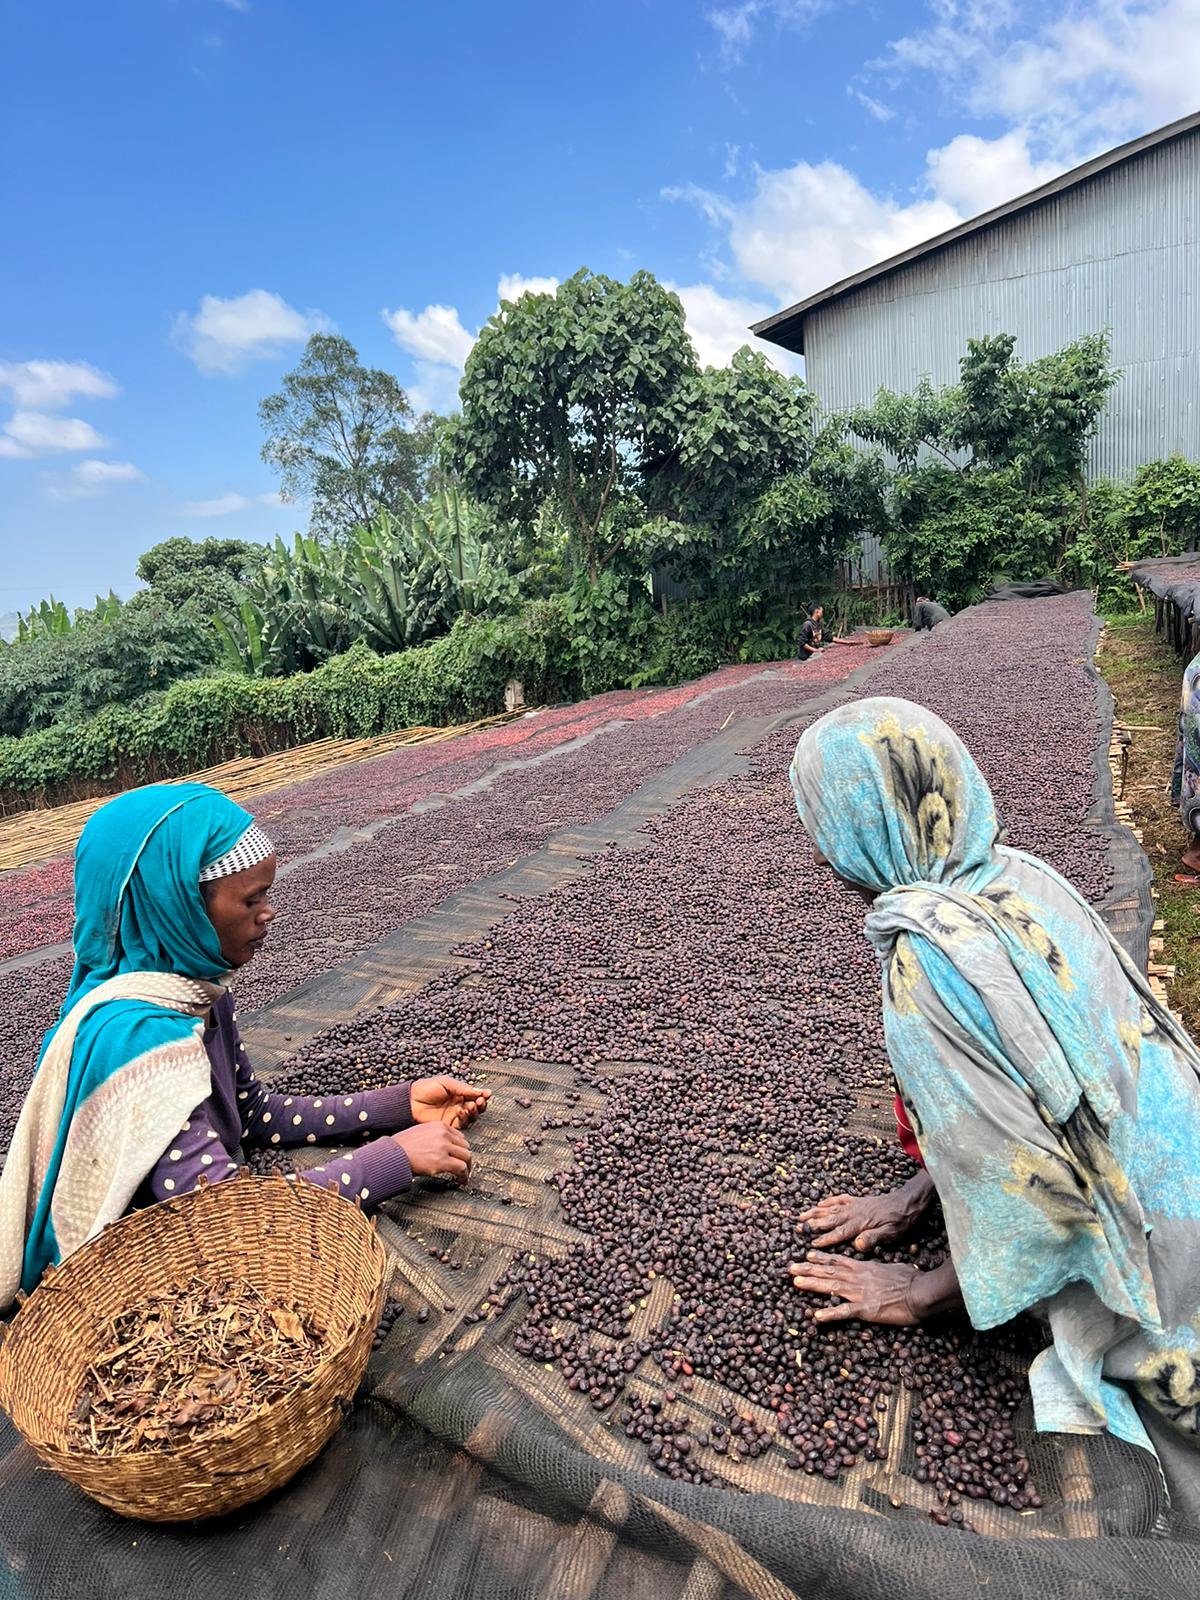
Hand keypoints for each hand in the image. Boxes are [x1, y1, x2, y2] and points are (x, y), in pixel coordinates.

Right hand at [394, 1123, 471, 1182]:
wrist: (393, 1155)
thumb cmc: (401, 1147)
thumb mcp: (420, 1133)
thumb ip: (434, 1137)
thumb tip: (442, 1146)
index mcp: (439, 1126)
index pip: (459, 1136)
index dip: (460, 1148)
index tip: (460, 1155)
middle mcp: (443, 1134)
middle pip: (465, 1146)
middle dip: (464, 1157)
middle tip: (463, 1166)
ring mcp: (443, 1146)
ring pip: (466, 1157)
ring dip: (467, 1167)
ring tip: (464, 1175)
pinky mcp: (441, 1161)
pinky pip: (461, 1168)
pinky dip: (464, 1176)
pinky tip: (461, 1181)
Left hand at [410, 1076, 490, 1129]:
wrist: (411, 1102)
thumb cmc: (426, 1089)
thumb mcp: (446, 1082)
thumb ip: (463, 1088)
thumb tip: (480, 1091)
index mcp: (458, 1094)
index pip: (475, 1096)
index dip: (482, 1096)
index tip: (486, 1094)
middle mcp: (458, 1105)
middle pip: (476, 1108)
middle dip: (480, 1105)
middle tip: (479, 1101)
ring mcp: (454, 1116)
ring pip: (471, 1117)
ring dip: (473, 1112)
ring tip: (469, 1106)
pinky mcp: (449, 1126)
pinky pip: (462, 1125)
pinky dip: (464, 1119)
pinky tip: (460, 1111)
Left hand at [788, 1252, 921, 1325]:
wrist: (921, 1293)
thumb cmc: (911, 1280)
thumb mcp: (892, 1268)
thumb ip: (879, 1268)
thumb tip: (876, 1268)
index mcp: (865, 1268)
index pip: (839, 1260)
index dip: (821, 1258)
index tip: (807, 1254)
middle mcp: (858, 1278)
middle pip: (829, 1271)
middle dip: (809, 1269)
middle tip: (790, 1268)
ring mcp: (860, 1293)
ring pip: (831, 1287)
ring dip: (812, 1285)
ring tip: (796, 1283)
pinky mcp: (866, 1309)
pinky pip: (845, 1312)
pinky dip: (830, 1314)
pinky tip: (816, 1316)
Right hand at [796, 1186, 923, 1250]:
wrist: (908, 1201)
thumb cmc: (901, 1221)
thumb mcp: (891, 1233)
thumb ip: (873, 1238)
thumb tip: (856, 1244)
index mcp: (861, 1223)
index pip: (839, 1232)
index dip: (825, 1238)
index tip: (811, 1243)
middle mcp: (854, 1212)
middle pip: (829, 1218)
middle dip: (813, 1223)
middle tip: (797, 1227)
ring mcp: (855, 1205)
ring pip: (831, 1208)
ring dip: (815, 1212)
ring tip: (801, 1215)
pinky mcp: (858, 1200)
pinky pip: (839, 1199)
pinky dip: (828, 1201)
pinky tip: (820, 1203)